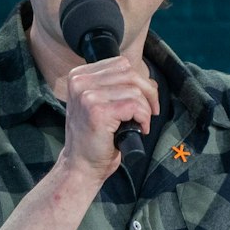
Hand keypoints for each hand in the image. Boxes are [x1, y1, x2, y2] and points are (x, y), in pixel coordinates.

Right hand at [60, 56, 159, 180]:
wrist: (81, 166)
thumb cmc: (93, 138)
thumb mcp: (100, 104)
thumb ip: (116, 87)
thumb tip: (149, 81)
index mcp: (78, 76)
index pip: (120, 64)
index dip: (138, 80)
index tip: (144, 100)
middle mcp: (80, 82)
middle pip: (129, 73)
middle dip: (148, 92)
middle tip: (151, 112)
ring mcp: (87, 96)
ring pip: (134, 90)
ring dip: (146, 109)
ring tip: (141, 124)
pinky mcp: (98, 112)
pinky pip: (134, 105)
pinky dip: (143, 117)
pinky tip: (139, 129)